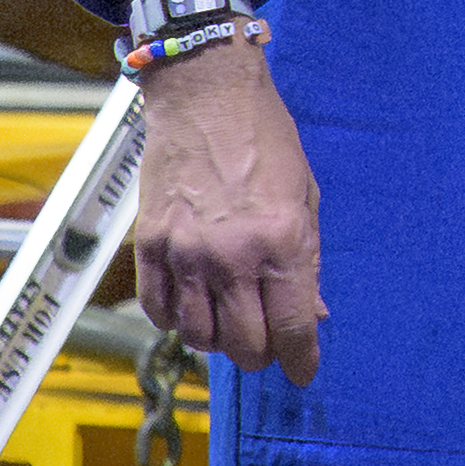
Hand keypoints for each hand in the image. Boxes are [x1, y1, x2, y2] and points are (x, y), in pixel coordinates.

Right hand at [130, 45, 325, 386]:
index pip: (292, 327)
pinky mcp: (151, 244)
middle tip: (267, 341)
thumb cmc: (264, 138)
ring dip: (218, 339)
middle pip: (245, 344)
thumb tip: (313, 313)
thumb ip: (307, 260)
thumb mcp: (305, 196)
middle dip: (262, 353)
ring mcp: (187, 252)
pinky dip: (177, 319)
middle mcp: (233, 254)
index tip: (304, 370)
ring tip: (230, 320)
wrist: (205, 95)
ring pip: (199, 336)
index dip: (301, 359)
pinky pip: (159, 309)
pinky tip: (193, 304)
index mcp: (281, 240)